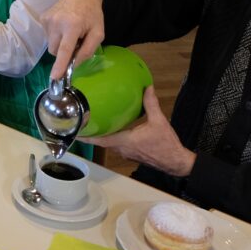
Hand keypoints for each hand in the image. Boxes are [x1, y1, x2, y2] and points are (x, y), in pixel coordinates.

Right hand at [43, 0, 104, 79]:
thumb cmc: (92, 14)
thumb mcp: (98, 33)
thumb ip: (88, 50)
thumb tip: (74, 64)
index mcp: (72, 26)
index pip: (65, 50)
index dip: (60, 65)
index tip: (54, 77)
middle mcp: (56, 22)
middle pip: (55, 51)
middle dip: (64, 52)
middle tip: (76, 41)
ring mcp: (47, 20)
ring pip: (50, 45)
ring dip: (60, 44)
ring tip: (69, 32)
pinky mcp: (42, 18)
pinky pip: (47, 36)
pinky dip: (55, 36)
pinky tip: (63, 26)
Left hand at [81, 87, 195, 176]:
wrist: (176, 161)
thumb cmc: (166, 144)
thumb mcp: (159, 121)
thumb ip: (151, 104)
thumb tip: (147, 88)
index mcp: (125, 141)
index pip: (100, 140)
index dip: (87, 136)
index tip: (75, 132)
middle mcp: (122, 149)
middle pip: (102, 141)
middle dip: (91, 133)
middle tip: (81, 123)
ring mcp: (126, 153)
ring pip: (109, 143)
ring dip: (101, 135)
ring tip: (93, 123)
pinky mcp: (131, 153)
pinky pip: (117, 144)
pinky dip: (111, 137)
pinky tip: (113, 128)